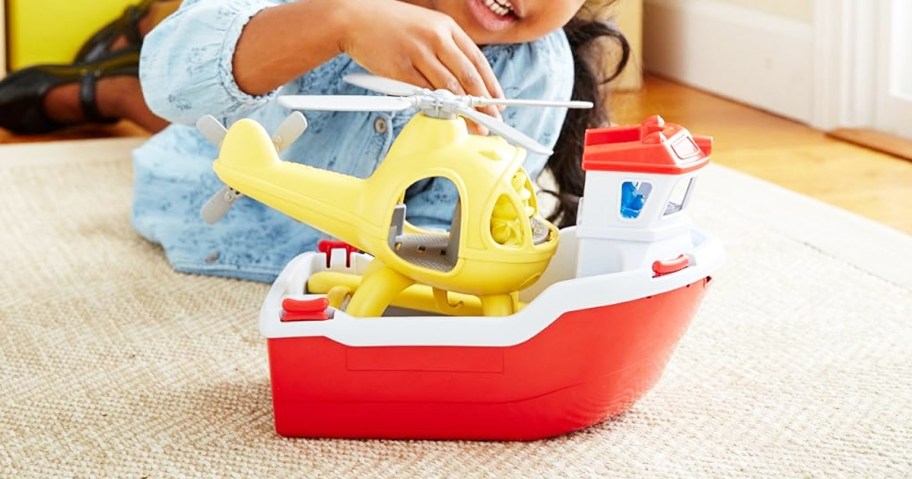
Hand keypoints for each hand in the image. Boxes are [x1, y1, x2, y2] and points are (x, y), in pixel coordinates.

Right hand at [340, 0, 504, 132]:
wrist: (355, 18)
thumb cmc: (391, 26)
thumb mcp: (426, 27)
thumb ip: (445, 50)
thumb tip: (464, 82)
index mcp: (446, 27)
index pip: (477, 60)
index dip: (490, 85)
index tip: (498, 102)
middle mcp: (436, 38)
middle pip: (467, 76)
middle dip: (483, 103)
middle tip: (492, 120)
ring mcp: (418, 53)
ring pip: (448, 88)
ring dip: (463, 110)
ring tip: (473, 124)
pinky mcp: (400, 69)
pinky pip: (423, 93)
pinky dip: (436, 107)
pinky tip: (445, 116)